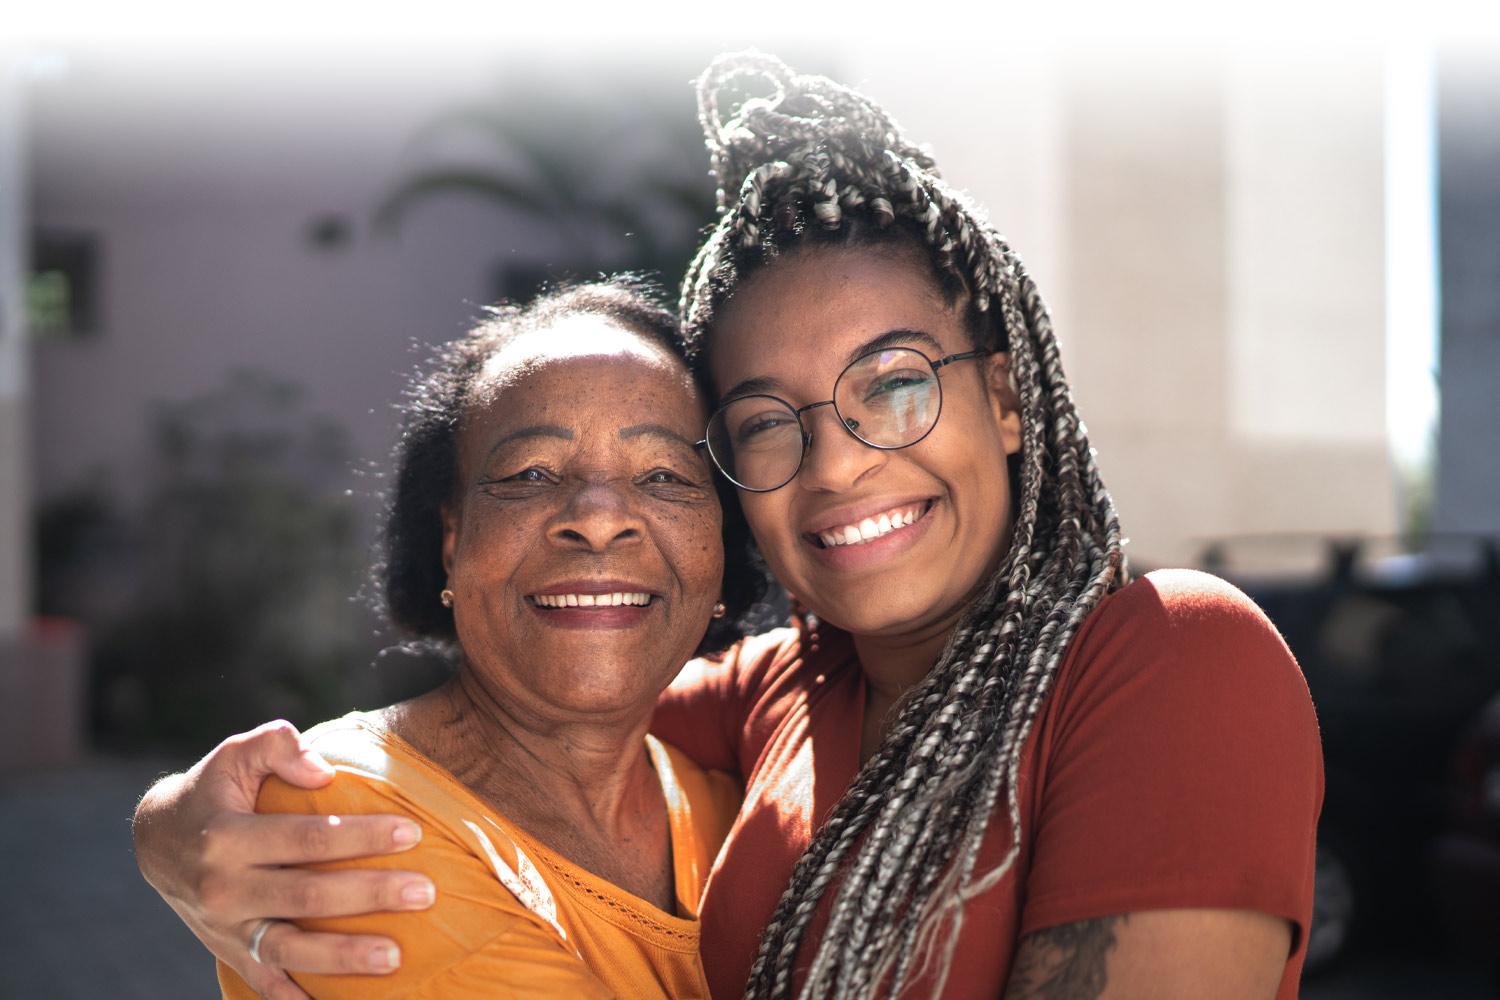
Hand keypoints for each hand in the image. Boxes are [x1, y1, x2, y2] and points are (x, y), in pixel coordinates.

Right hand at [133, 720, 436, 999]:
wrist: (157, 841)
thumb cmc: (214, 789)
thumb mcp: (234, 754)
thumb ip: (276, 745)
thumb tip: (323, 769)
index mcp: (228, 837)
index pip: (308, 839)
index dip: (361, 836)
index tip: (411, 832)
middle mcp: (223, 888)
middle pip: (308, 897)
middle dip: (371, 895)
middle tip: (425, 892)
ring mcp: (224, 928)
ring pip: (289, 950)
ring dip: (343, 957)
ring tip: (395, 957)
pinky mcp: (227, 951)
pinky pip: (264, 982)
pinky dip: (294, 997)